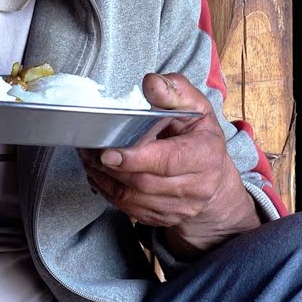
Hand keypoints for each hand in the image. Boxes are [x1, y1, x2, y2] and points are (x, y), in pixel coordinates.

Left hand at [77, 73, 261, 258]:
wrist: (214, 177)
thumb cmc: (199, 136)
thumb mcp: (195, 106)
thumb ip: (174, 91)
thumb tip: (151, 83)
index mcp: (205, 155)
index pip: (167, 161)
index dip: (135, 158)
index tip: (108, 152)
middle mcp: (196, 187)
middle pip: (143, 182)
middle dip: (110, 167)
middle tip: (88, 148)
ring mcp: (180, 208)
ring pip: (132, 200)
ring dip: (104, 179)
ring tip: (88, 158)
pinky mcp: (164, 219)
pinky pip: (128, 210)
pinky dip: (108, 191)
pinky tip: (99, 174)